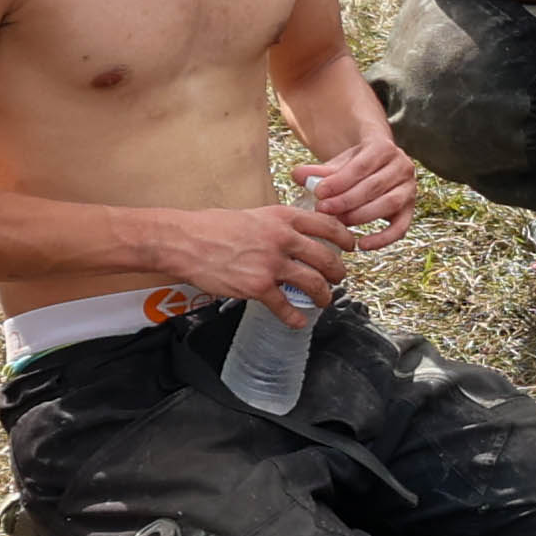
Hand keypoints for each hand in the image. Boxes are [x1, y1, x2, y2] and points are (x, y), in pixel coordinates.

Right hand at [162, 196, 367, 319]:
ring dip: (324, 295)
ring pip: (313, 283)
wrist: (184, 241)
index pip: (327, 225)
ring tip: (324, 300)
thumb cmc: (212, 227)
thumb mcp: (253, 214)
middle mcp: (282, 239)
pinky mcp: (258, 287)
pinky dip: (295, 317)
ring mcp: (271, 264)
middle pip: (326, 258)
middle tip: (339, 278)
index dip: (345, 237)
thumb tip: (294, 235)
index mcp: (282, 217)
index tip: (351, 246)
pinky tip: (298, 321)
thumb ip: (277, 224)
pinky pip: (285, 306)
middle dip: (338, 272)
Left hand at [293, 137, 419, 254]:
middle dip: (346, 200)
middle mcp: (402, 166)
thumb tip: (297, 175)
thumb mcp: (338, 164)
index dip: (340, 181)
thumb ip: (318, 171)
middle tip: (323, 210)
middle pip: (374, 185)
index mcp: (384, 147)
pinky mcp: (410, 210)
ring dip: (361, 216)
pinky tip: (361, 245)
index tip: (318, 193)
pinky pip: (400, 228)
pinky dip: (382, 239)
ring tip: (338, 223)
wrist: (377, 167)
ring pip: (388, 204)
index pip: (362, 165)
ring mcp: (409, 188)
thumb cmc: (355, 167)